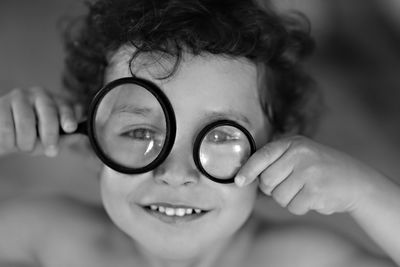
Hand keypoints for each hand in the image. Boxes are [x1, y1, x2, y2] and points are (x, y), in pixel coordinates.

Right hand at [0, 87, 80, 156]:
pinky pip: (6, 128)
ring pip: (26, 123)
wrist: (3, 133)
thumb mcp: (49, 138)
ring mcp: (18, 97)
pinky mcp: (0, 104)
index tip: (70, 128)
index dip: (68, 117)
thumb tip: (79, 136)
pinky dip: (9, 142)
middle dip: (51, 135)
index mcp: (56, 101)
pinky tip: (10, 142)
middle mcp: (39, 94)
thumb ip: (64, 138)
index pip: (65, 107)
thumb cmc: (31, 135)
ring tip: (24, 146)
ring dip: (26, 143)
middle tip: (51, 152)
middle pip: (48, 113)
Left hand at [235, 136, 380, 214]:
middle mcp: (300, 154)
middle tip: (291, 185)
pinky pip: (293, 207)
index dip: (247, 170)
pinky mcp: (316, 191)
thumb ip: (276, 160)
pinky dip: (300, 207)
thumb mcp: (300, 154)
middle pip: (266, 181)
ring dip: (288, 199)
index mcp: (293, 143)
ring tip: (305, 190)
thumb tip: (246, 177)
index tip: (239, 181)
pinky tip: (313, 198)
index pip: (262, 156)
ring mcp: (309, 172)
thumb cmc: (320, 169)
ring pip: (278, 197)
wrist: (356, 181)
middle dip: (274, 189)